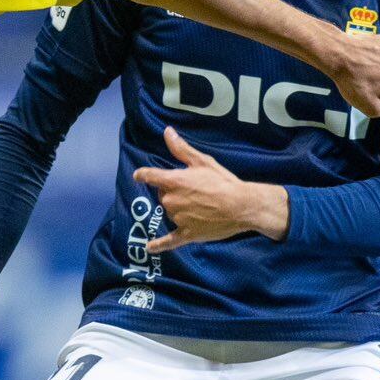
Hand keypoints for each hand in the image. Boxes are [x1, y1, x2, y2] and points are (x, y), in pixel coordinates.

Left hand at [132, 126, 288, 252]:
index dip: (143, 175)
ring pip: (170, 212)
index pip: (150, 176)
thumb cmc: (223, 182)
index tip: (138, 175)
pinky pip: (168, 241)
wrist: (241, 206)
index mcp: (173, 181)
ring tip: (200, 206)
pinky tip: (149, 247)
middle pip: (163, 195)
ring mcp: (178, 219)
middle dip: (173, 192)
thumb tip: (167, 132)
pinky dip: (158, 245)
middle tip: (195, 191)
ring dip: (179, 209)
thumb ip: (181, 149)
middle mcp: (171, 200)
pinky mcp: (186, 234)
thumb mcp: (202, 161)